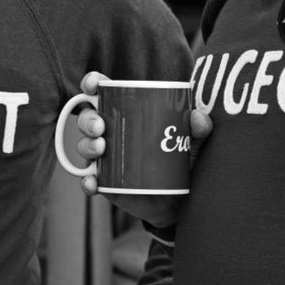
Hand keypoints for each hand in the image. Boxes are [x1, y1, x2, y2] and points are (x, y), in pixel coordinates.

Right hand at [74, 70, 210, 226]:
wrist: (181, 199)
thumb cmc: (181, 161)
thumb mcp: (192, 143)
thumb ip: (200, 129)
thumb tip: (197, 117)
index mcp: (127, 114)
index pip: (104, 93)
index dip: (92, 84)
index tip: (94, 86)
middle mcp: (110, 133)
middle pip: (88, 119)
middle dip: (88, 120)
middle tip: (100, 127)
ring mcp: (106, 159)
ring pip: (84, 147)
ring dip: (87, 146)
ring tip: (101, 149)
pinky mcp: (105, 183)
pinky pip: (88, 181)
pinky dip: (86, 181)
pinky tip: (93, 183)